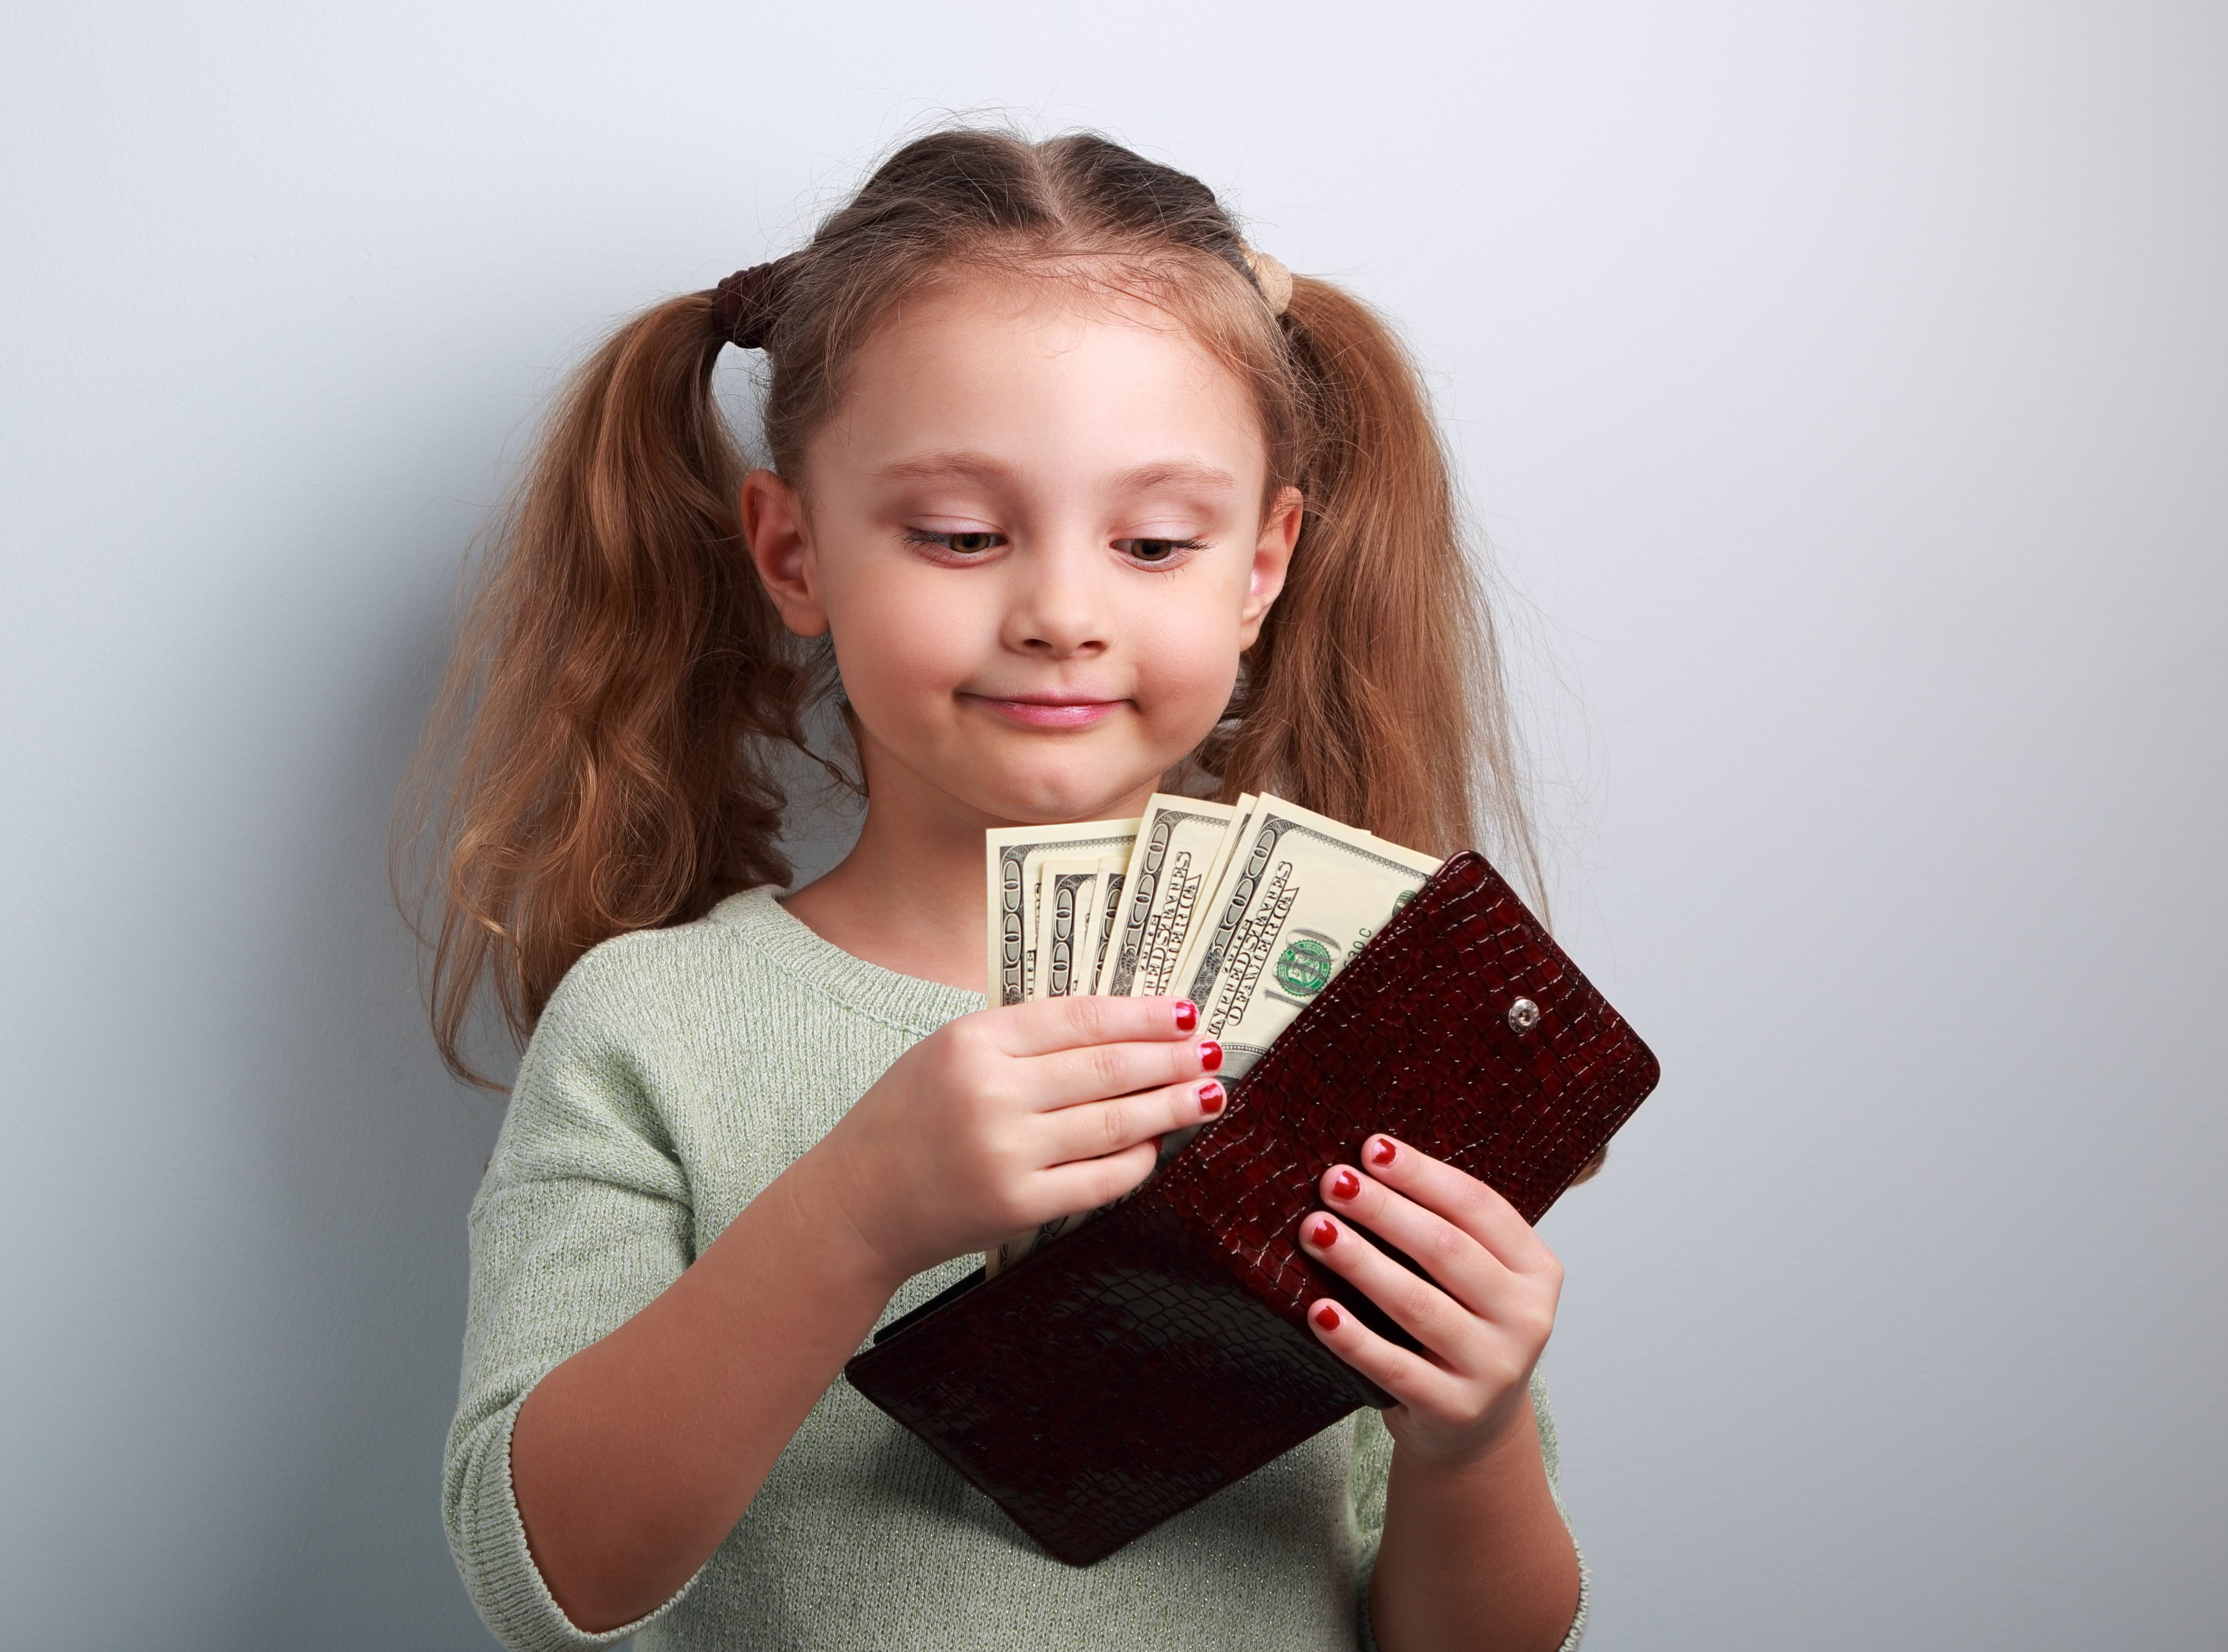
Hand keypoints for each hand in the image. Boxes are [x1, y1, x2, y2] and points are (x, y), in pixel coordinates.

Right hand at [812, 996, 1225, 1283]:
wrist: (856, 1204)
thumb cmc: (904, 1120)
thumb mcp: (946, 1052)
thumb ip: (1019, 1038)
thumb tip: (1114, 1028)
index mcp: (972, 1041)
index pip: (1079, 1018)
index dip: (1140, 1014)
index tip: (1183, 1012)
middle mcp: (992, 1093)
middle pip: (1107, 1068)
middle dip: (1170, 1058)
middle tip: (1211, 1052)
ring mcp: (1007, 1152)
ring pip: (1115, 1122)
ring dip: (1171, 1107)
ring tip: (1208, 1094)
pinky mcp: (1018, 1205)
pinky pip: (1100, 1179)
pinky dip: (1136, 1161)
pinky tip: (1158, 1145)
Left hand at [1297, 1135, 1562, 1466]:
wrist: (1475, 1427)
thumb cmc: (1463, 1328)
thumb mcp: (1478, 1278)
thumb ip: (1446, 1229)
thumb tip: (1369, 1165)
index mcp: (1537, 1270)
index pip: (1479, 1208)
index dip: (1423, 1175)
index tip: (1371, 1148)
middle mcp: (1527, 1318)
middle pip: (1446, 1249)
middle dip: (1384, 1210)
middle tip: (1333, 1182)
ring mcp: (1494, 1367)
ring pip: (1418, 1305)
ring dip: (1361, 1263)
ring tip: (1315, 1231)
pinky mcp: (1455, 1408)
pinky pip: (1394, 1368)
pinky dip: (1354, 1338)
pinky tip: (1319, 1312)